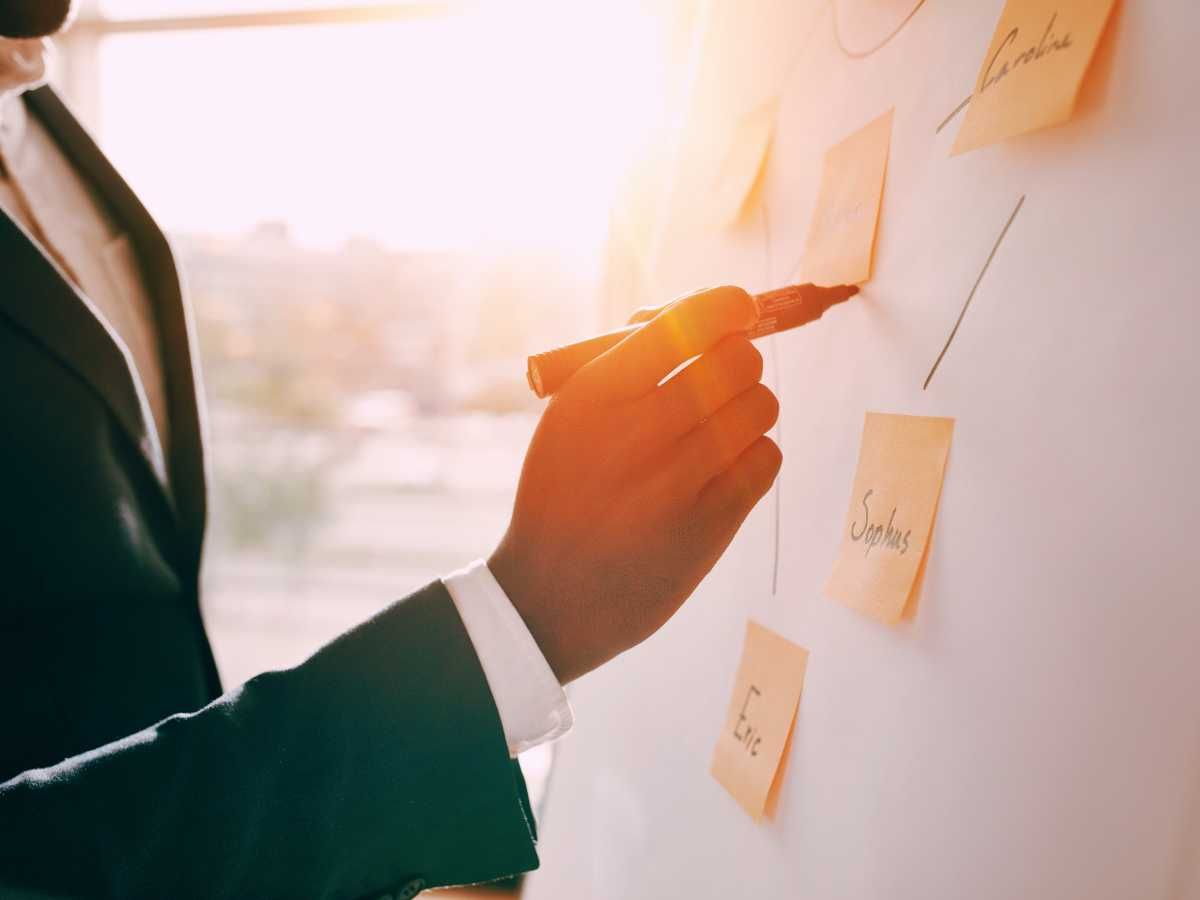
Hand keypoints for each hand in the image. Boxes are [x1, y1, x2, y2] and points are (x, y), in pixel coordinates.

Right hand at [489, 286, 780, 683]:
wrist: (551, 595)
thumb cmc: (564, 491)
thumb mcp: (570, 416)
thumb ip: (629, 362)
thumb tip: (709, 315)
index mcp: (598, 392)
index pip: (690, 320)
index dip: (729, 306)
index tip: (739, 310)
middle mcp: (642, 427)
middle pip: (739, 358)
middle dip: (739, 360)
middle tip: (722, 380)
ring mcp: (681, 478)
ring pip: (762, 405)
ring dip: (749, 408)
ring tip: (719, 429)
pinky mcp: (713, 522)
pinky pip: (768, 457)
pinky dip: (754, 455)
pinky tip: (723, 468)